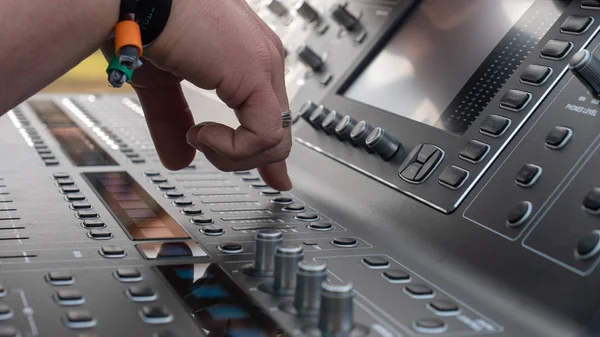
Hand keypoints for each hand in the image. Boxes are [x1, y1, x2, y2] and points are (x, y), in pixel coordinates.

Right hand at [123, 0, 291, 189]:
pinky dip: (232, 148)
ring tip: (198, 136)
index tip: (274, 178)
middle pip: (279, 130)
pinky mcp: (255, 73)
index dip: (267, 150)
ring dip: (233, 154)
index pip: (272, 114)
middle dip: (251, 159)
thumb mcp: (162, 83)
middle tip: (213, 154)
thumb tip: (180, 158)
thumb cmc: (141, 22)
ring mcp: (264, 65)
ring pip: (276, 140)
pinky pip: (264, 135)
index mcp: (246, 58)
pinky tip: (202, 134)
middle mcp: (262, 59)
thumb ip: (173, 120)